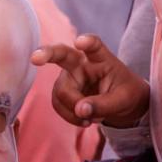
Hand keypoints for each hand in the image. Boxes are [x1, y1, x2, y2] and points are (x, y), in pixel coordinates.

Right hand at [31, 34, 149, 127]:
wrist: (122, 103)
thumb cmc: (126, 94)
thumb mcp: (123, 101)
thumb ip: (103, 105)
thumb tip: (79, 110)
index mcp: (101, 59)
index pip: (95, 46)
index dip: (88, 42)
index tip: (81, 42)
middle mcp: (81, 63)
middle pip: (61, 54)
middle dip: (46, 54)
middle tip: (35, 58)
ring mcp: (69, 76)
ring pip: (61, 92)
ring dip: (74, 110)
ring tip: (91, 119)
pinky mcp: (63, 91)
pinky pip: (58, 104)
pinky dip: (70, 116)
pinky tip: (84, 120)